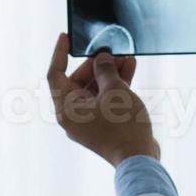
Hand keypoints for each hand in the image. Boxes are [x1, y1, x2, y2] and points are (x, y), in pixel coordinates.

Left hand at [45, 33, 160, 167]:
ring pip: (95, 89)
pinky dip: (115, 86)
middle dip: (97, 64)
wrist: (139, 159)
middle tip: (112, 50)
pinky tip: (130, 69)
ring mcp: (89, 121)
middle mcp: (73, 115)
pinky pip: (105, 100)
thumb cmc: (123, 126)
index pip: (55, 75)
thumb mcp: (114, 90)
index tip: (65, 37)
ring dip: (110, 73)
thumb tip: (102, 58)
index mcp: (65, 108)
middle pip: (78, 81)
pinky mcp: (104, 124)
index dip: (59, 53)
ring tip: (126, 57)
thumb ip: (105, 70)